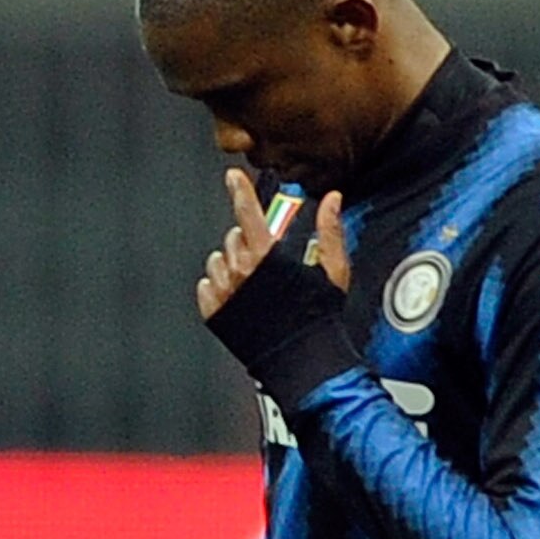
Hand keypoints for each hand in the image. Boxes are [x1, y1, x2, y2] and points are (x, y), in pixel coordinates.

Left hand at [195, 167, 350, 320]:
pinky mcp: (214, 312)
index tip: (233, 177)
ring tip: (254, 284)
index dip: (240, 190)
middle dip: (248, 242)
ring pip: (218, 261)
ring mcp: (225, 292)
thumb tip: (332, 199)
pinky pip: (206, 286)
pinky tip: (239, 298)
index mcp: (268, 256)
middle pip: (234, 237)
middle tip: (265, 261)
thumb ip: (330, 230)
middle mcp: (241, 270)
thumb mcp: (333, 271)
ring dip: (232, 265)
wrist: (301, 361)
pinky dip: (219, 287)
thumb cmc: (319, 319)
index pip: (248, 212)